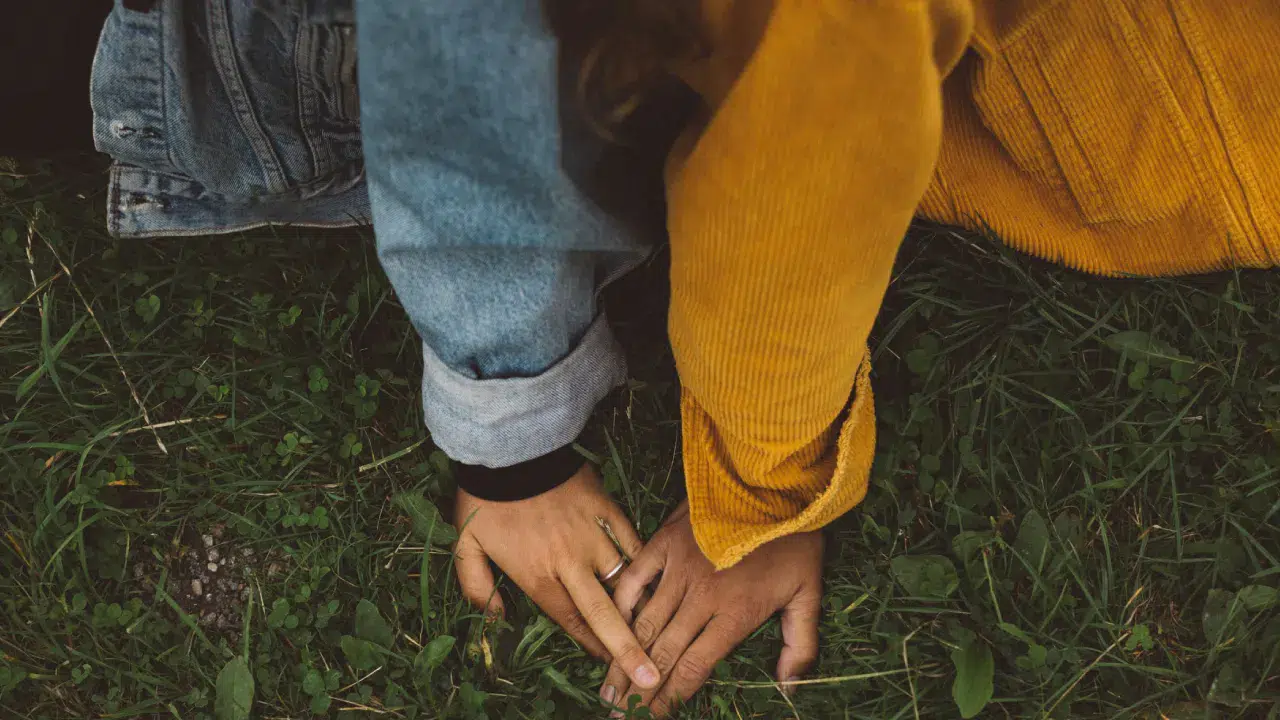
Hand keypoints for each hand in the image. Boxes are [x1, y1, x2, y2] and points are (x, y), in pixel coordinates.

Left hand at [453, 463, 660, 690]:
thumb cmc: (486, 500)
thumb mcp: (466, 547)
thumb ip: (477, 588)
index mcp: (538, 576)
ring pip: (623, 578)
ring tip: (655, 625)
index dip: (592, 648)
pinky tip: (652, 574)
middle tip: (647, 678)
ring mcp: (592, 535)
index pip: (571, 622)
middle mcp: (571, 563)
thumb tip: (495, 619)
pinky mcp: (606, 509)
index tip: (610, 668)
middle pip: (605, 614)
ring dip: (637, 604)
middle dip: (627, 650)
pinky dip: (640, 559)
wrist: (510, 448)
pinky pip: (631, 539)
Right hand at [601, 501, 822, 717]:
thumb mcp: (809, 594)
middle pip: (663, 654)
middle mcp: (701, 597)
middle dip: (639, 689)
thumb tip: (790, 689)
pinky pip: (634, 579)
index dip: (670, 698)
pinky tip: (611, 628)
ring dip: (624, 658)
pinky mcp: (665, 542)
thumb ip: (800, 645)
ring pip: (644, 624)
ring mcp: (679, 568)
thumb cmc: (795, 540)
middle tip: (618, 715)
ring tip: (608, 687)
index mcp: (734, 614)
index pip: (694, 668)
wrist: (775, 483)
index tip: (653, 718)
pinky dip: (622, 606)